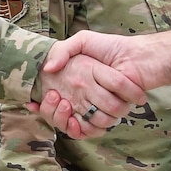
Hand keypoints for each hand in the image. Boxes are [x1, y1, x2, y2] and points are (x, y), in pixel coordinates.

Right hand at [40, 29, 158, 133]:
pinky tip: (73, 119)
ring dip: (62, 119)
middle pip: (60, 113)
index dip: (44, 104)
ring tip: (63, 103)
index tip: (33, 102)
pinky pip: (87, 130)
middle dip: (53, 111)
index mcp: (78, 82)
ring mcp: (95, 107)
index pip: (53, 99)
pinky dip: (78, 129)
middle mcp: (85, 97)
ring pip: (71, 123)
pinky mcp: (106, 116)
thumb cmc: (112, 47)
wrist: (137, 58)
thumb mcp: (83, 40)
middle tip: (53, 96)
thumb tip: (47, 68)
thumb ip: (63, 50)